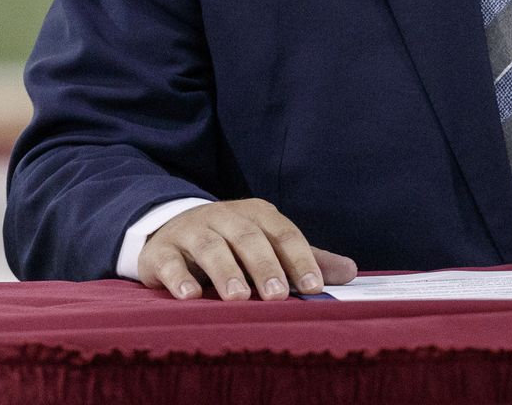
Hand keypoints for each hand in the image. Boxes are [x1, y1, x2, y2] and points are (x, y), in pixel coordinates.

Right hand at [138, 199, 357, 300]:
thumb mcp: (269, 246)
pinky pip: (170, 262)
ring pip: (210, 247)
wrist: (172, 230)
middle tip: (278, 296)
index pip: (284, 234)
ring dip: (225, 271)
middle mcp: (224, 217)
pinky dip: (180, 277)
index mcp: (257, 214)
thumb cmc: (232, 244)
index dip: (300, 259)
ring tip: (238, 298)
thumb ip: (306, 259)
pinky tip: (191, 295)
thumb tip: (351, 271)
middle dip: (264, 266)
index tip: (315, 287)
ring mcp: (191, 231)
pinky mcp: (160, 250)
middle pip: (248, 238)